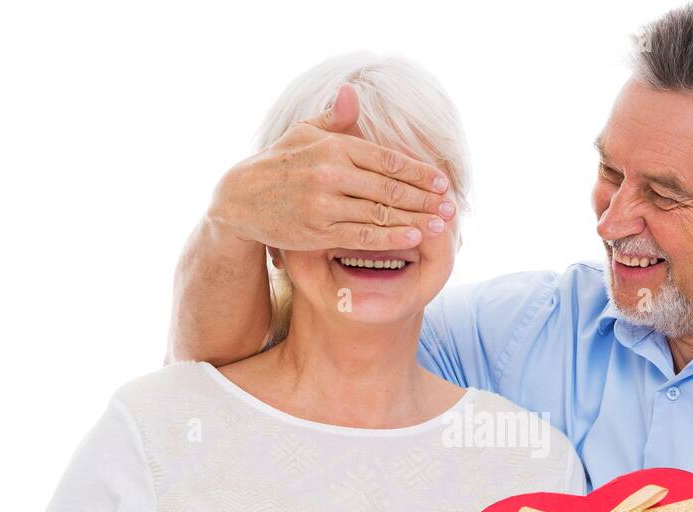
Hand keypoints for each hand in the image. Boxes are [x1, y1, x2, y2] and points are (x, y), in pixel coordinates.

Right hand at [207, 83, 455, 252]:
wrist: (240, 199)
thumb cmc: (279, 163)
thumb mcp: (303, 133)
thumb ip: (333, 118)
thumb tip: (352, 92)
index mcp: (334, 147)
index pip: (387, 159)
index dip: (419, 172)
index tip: (442, 181)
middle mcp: (331, 174)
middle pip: (390, 188)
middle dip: (425, 199)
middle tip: (452, 207)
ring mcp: (325, 204)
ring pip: (380, 214)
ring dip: (416, 220)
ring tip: (442, 225)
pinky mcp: (319, 231)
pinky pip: (362, 237)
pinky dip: (391, 238)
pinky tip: (414, 238)